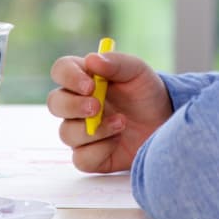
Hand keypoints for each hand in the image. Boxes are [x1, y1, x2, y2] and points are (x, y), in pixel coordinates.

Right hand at [47, 48, 172, 173]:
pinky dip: (99, 151)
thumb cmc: (146, 93)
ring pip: (66, 133)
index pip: (61, 71)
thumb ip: (116, 63)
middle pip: (55, 103)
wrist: (164, 123)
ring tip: (121, 123)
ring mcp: (81, 131)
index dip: (69, 77)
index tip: (90, 85)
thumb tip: (91, 60)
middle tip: (97, 107)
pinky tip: (117, 141)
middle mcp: (76, 105)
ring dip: (94, 130)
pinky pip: (81, 159)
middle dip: (73, 106)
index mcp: (83, 78)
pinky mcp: (90, 156)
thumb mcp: (137, 72)